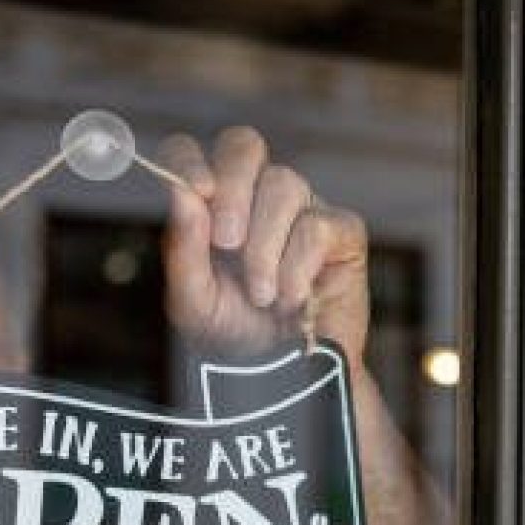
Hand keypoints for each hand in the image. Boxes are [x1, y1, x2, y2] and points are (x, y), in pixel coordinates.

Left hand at [158, 127, 369, 367]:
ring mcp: (302, 209)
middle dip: (232, 192)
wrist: (286, 379)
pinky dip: (297, 268)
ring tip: (262, 296)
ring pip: (283, 184)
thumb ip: (183, 249)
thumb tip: (182, 193)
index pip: (192, 152)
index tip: (196, 192)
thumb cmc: (238, 336)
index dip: (190, 160)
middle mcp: (257, 197)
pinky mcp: (342, 233)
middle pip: (244, 145)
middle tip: (227, 245)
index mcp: (213, 205)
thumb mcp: (194, 301)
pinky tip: (293, 299)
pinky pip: (317, 226)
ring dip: (265, 249)